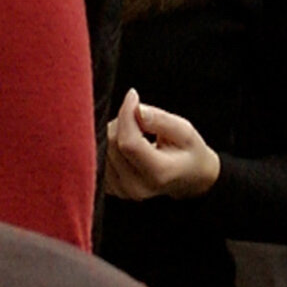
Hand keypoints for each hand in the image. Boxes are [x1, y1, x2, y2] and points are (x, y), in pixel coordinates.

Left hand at [100, 90, 222, 201]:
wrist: (189, 178)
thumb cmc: (188, 152)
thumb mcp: (184, 131)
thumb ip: (160, 120)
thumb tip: (136, 108)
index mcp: (158, 174)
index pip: (128, 143)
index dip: (126, 115)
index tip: (133, 96)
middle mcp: (137, 187)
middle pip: (112, 143)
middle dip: (122, 121)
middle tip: (140, 117)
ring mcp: (121, 190)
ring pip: (101, 148)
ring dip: (114, 132)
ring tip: (137, 132)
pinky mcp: (111, 189)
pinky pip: (97, 156)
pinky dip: (108, 144)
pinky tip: (126, 144)